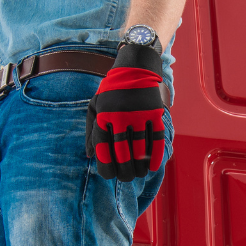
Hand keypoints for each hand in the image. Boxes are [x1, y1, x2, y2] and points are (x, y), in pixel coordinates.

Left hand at [86, 44, 168, 180]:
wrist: (135, 67)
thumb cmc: (112, 91)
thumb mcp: (95, 106)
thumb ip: (91, 131)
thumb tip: (90, 156)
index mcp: (103, 116)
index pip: (103, 149)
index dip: (105, 167)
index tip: (108, 175)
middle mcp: (120, 117)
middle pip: (122, 153)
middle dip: (123, 172)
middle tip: (125, 178)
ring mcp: (139, 115)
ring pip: (140, 150)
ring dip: (139, 167)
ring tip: (137, 174)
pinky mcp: (154, 113)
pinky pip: (156, 140)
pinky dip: (155, 156)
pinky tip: (152, 167)